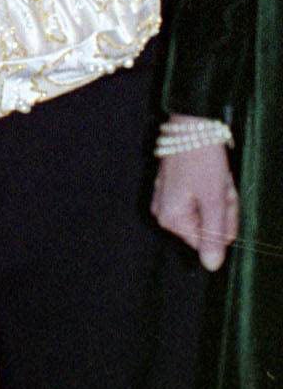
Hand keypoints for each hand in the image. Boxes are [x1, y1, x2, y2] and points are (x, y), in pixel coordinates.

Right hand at [152, 142, 238, 270]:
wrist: (192, 122)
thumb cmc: (201, 158)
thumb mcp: (214, 199)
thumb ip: (214, 235)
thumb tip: (212, 266)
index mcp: (171, 219)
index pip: (209, 242)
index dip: (223, 222)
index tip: (222, 199)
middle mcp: (164, 212)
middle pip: (206, 226)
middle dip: (221, 208)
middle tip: (221, 184)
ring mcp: (166, 198)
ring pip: (206, 211)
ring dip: (218, 196)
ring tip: (217, 175)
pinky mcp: (172, 185)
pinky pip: (198, 198)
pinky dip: (210, 188)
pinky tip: (210, 172)